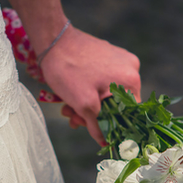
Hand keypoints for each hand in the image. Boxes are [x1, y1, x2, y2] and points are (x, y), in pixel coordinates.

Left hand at [39, 26, 140, 145]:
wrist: (52, 39)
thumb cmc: (68, 70)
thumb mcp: (83, 104)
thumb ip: (97, 126)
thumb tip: (106, 143)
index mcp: (131, 80)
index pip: (130, 113)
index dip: (113, 126)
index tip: (96, 132)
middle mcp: (131, 68)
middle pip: (117, 103)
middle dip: (94, 115)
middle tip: (73, 119)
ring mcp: (120, 59)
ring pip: (107, 93)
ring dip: (88, 104)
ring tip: (67, 108)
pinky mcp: (108, 55)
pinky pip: (103, 80)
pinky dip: (89, 90)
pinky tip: (72, 96)